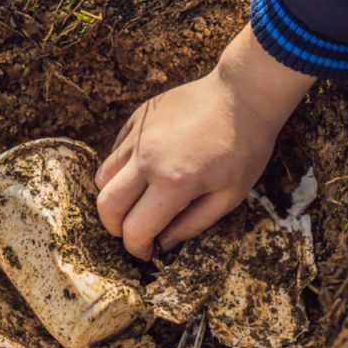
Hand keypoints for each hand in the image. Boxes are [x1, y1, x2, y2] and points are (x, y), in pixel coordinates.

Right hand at [95, 23, 315, 259]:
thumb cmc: (244, 148)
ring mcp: (138, 136)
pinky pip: (114, 152)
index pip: (135, 229)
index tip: (147, 252)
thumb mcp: (229, 196)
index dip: (137, 248)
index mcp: (174, 182)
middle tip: (135, 232)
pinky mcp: (137, 119)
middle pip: (107, 205)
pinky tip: (144, 172)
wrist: (243, 95)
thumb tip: (163, 243)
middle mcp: (147, 159)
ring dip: (113, 198)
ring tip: (136, 203)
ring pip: (103, 178)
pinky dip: (121, 170)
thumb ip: (192, 224)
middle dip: (116, 228)